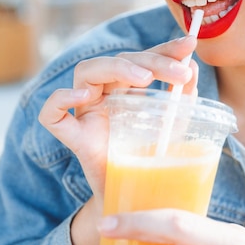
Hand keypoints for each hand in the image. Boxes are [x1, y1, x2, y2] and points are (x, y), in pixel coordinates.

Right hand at [38, 36, 198, 200]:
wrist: (137, 199)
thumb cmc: (152, 157)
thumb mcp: (174, 123)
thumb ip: (183, 94)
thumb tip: (193, 64)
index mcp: (126, 87)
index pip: (142, 58)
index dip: (164, 49)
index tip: (189, 45)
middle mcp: (103, 93)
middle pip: (118, 60)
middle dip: (151, 60)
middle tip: (179, 73)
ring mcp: (85, 113)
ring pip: (85, 72)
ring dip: (116, 68)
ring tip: (145, 78)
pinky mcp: (73, 137)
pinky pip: (51, 114)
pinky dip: (61, 99)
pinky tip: (84, 96)